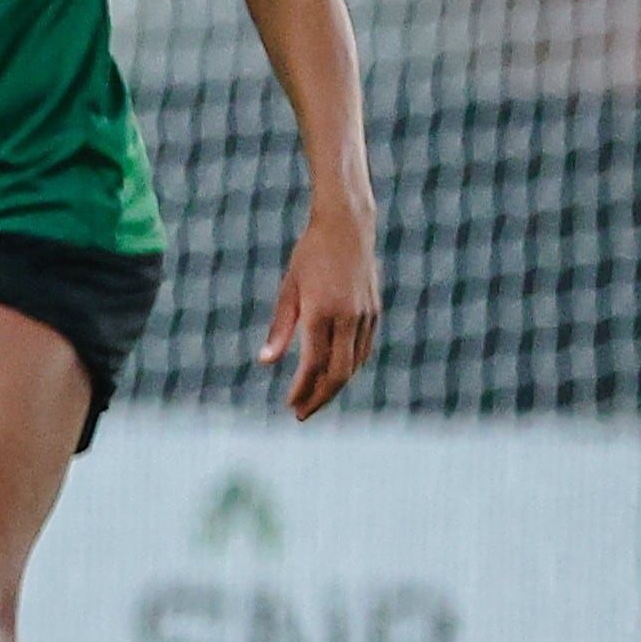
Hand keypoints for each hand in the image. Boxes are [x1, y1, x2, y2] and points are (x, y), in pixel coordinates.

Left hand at [262, 203, 381, 419]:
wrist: (347, 227)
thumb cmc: (310, 256)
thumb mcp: (289, 290)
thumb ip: (280, 329)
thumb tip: (266, 362)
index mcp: (322, 312)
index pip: (313, 364)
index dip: (302, 389)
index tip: (290, 405)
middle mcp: (348, 318)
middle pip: (339, 373)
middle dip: (320, 398)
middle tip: (302, 414)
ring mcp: (365, 316)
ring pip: (354, 365)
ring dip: (335, 386)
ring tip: (315, 399)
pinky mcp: (374, 312)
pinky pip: (363, 350)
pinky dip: (349, 368)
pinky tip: (335, 375)